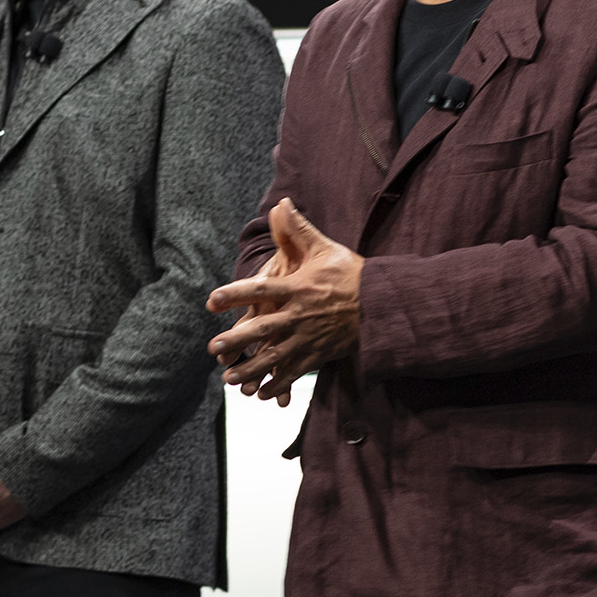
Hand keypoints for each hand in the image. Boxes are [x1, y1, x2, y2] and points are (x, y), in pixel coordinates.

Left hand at [206, 200, 363, 404]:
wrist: (385, 304)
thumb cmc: (351, 274)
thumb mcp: (324, 248)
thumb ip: (297, 229)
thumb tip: (281, 203)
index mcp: (298, 288)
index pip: (260, 291)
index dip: (234, 295)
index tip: (211, 301)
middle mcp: (300, 315)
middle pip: (262, 330)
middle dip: (237, 341)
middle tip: (213, 348)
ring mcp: (309, 338)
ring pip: (274, 358)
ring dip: (250, 370)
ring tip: (228, 379)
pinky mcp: (319, 355)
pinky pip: (295, 374)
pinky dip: (278, 385)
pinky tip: (261, 393)